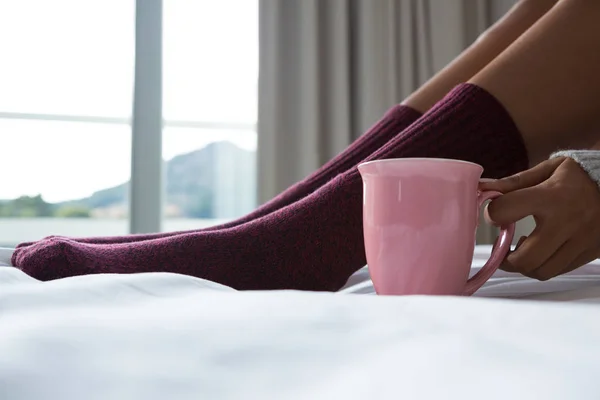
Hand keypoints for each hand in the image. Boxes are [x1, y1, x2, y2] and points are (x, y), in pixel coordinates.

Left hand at [480, 157, 599, 280]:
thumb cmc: (579, 176)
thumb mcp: (548, 170)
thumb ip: (513, 182)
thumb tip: (481, 188)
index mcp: (551, 196)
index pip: (506, 210)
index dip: (492, 213)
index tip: (494, 213)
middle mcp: (566, 222)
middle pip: (525, 258)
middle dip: (505, 259)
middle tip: (502, 249)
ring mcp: (581, 241)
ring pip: (542, 271)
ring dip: (525, 265)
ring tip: (522, 250)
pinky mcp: (591, 253)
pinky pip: (558, 271)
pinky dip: (543, 266)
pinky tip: (542, 250)